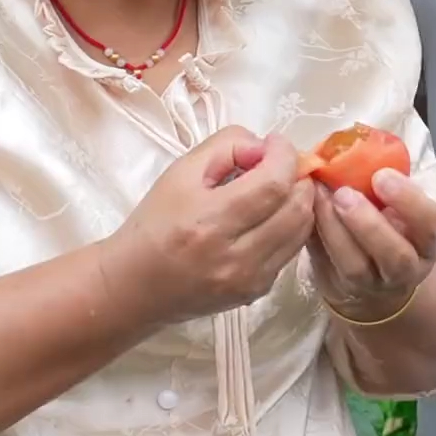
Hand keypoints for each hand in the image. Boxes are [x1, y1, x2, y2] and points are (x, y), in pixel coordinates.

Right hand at [98, 126, 315, 328]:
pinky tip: (269, 217)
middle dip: (298, 177)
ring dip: (299, 201)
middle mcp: (235, 256)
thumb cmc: (154, 224)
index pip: (273, 183)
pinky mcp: (256, 293)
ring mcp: (250, 279)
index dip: (285, 155)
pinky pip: (290, 251)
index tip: (274, 142)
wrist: (134, 286)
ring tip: (278, 188)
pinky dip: (289, 227)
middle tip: (280, 164)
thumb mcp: (180, 172)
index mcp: (209, 221)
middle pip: (297, 208)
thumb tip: (265, 147)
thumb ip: (226, 147)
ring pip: (302, 230)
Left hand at [309, 169, 435, 323]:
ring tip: (319, 198)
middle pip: (395, 256)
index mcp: (426, 240)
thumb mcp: (396, 210)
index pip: (431, 224)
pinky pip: (326, 267)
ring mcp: (373, 284)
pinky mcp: (342, 290)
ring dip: (335, 230)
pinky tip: (305, 213)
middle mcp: (406, 268)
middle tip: (343, 193)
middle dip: (369, 224)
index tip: (382, 176)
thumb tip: (350, 149)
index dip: (410, 201)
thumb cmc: (386, 228)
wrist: (372, 281)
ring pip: (356, 267)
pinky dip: (315, 238)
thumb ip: (384, 188)